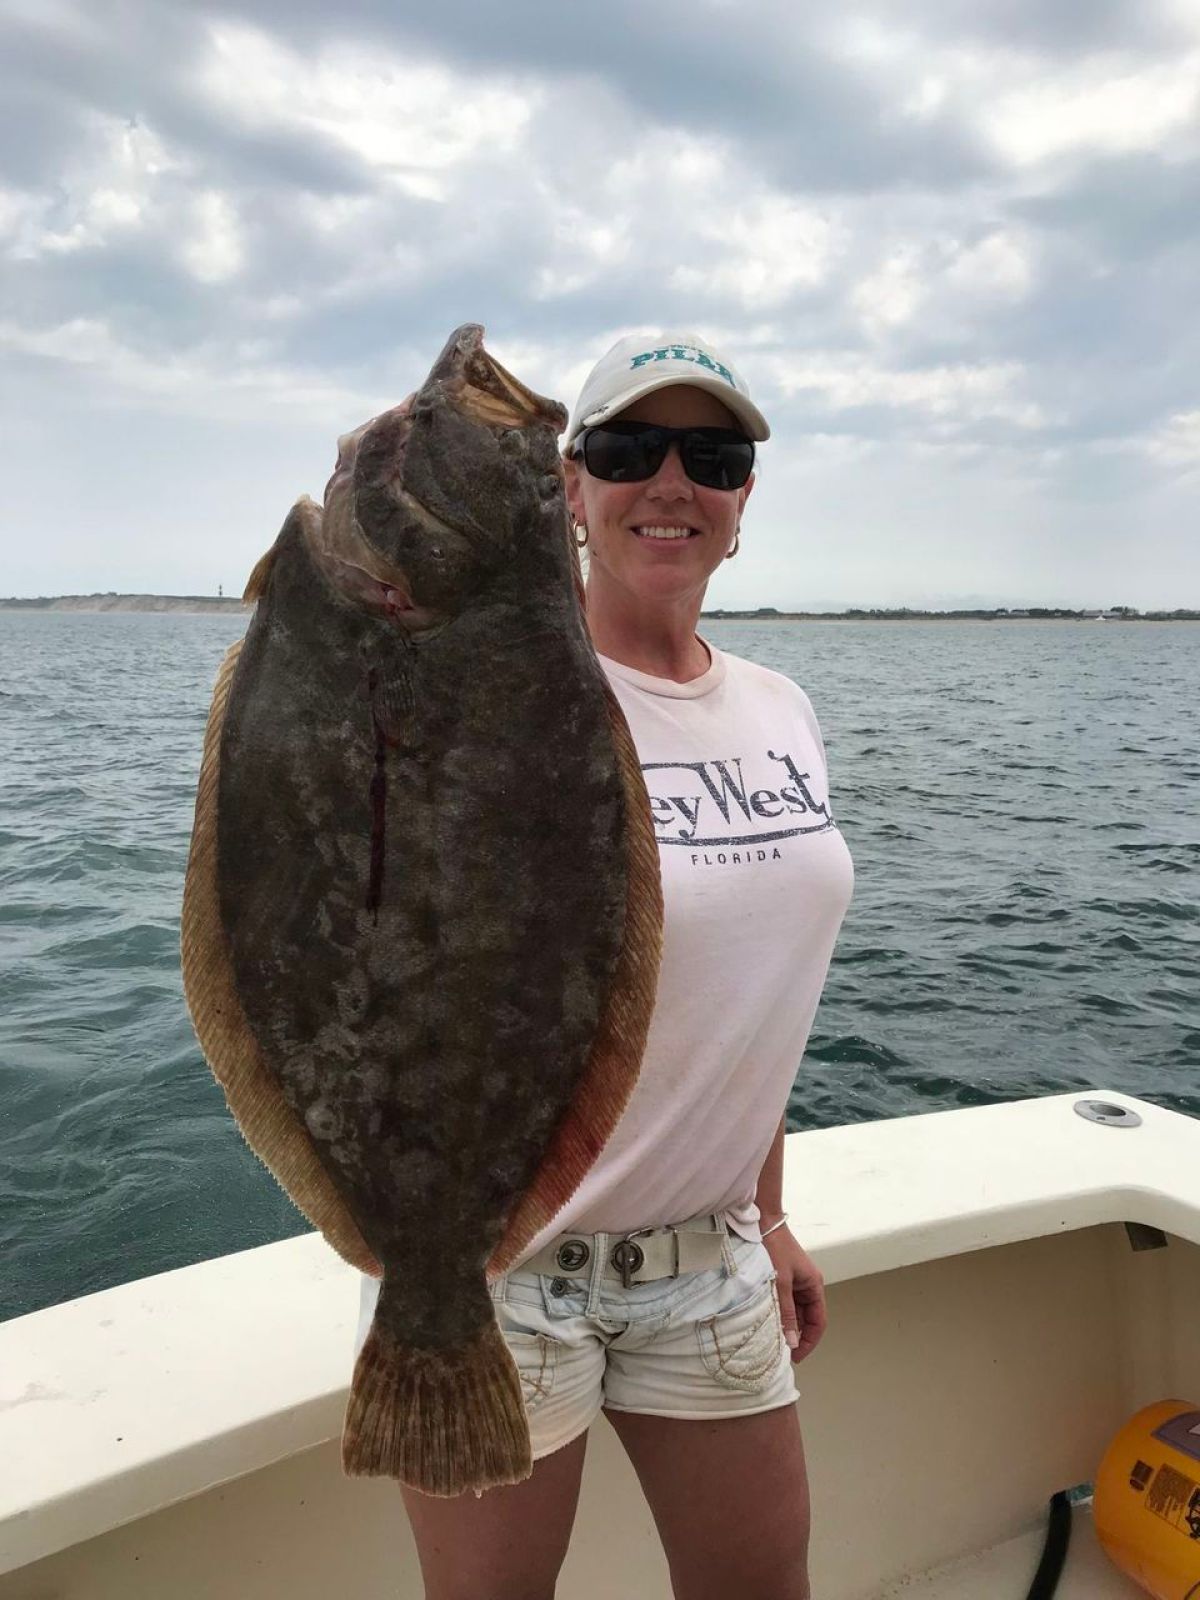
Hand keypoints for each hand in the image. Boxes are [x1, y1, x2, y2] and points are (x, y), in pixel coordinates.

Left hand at [762, 1225, 825, 1361]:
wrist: (763, 1222)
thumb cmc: (775, 1248)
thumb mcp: (780, 1283)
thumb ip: (785, 1313)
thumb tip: (791, 1341)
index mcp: (814, 1285)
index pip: (818, 1322)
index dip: (809, 1341)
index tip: (796, 1357)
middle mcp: (807, 1286)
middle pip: (806, 1319)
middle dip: (796, 1336)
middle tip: (781, 1353)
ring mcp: (795, 1283)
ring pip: (794, 1312)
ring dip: (786, 1325)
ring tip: (773, 1341)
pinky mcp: (782, 1279)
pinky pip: (784, 1303)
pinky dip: (778, 1314)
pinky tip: (767, 1323)